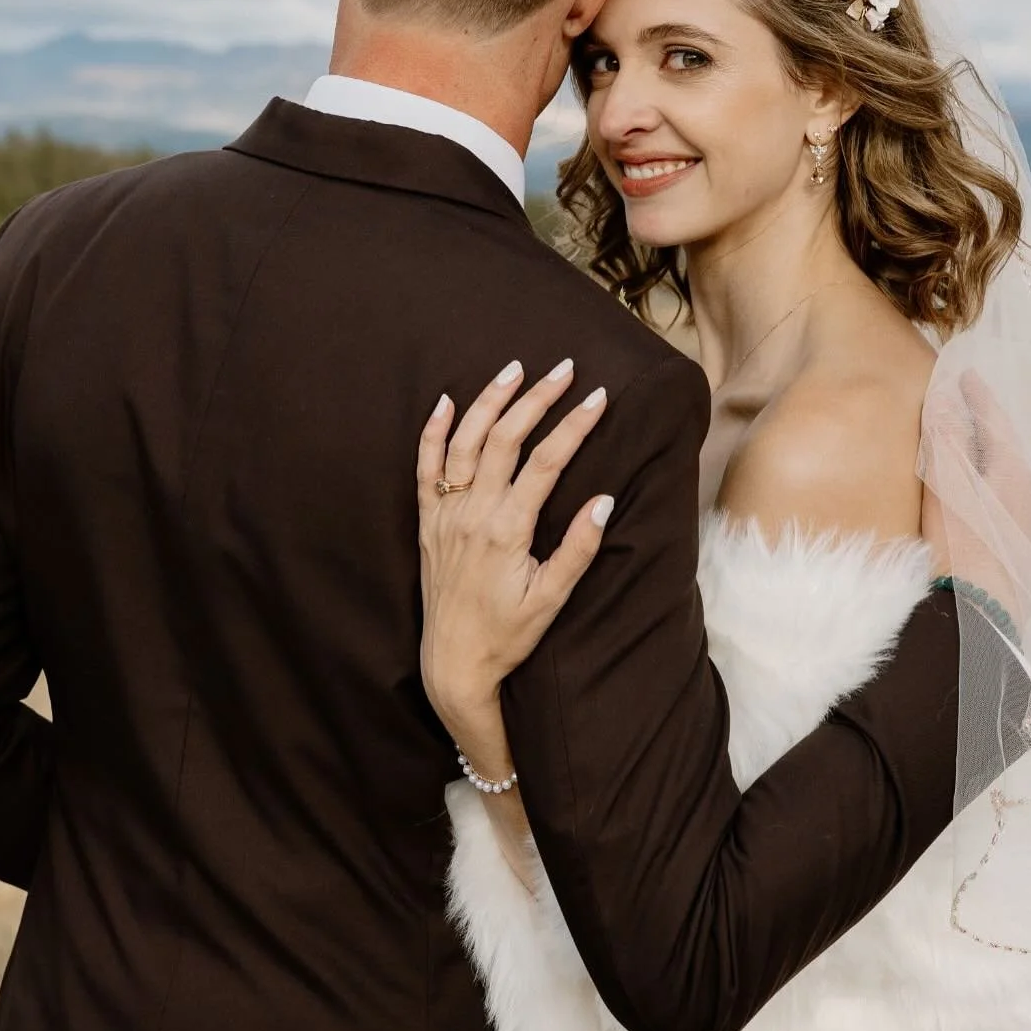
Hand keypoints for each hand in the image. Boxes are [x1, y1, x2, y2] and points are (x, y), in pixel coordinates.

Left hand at [417, 358, 613, 732]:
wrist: (453, 661)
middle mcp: (472, 514)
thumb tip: (605, 501)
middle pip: (505, 439)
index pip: (546, 462)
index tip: (598, 397)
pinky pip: (425, 467)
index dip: (574, 426)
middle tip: (563, 369)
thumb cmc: (507, 634)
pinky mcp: (428, 522)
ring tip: (514, 370)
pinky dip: (434, 431)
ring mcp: (445, 515)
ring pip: (465, 442)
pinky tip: (446, 402)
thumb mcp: (552, 599)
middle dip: (537, 399)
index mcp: (506, 531)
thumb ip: (578, 549)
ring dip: (489, 401)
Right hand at [921, 366, 1030, 626]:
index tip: (965, 374)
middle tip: (966, 409)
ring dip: (990, 465)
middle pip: (1008, 452)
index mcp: (1018, 475)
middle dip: (986, 430)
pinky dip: (992, 495)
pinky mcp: (1026, 561)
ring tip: (968, 455)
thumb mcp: (947, 490)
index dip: (978, 397)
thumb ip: (947, 441)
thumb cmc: (959, 552)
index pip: (997, 423)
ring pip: (1012, 483)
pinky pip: (1010, 511)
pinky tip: (978, 506)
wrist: (977, 622)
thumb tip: (948, 397)